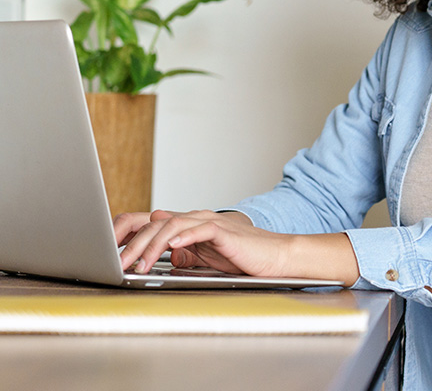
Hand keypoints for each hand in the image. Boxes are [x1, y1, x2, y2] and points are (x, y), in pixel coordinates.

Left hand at [113, 210, 359, 284]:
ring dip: (151, 246)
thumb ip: (182, 252)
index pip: (149, 223)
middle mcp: (194, 219)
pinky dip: (183, 237)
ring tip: (136, 264)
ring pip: (171, 225)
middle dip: (130, 243)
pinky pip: (200, 229)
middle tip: (115, 263)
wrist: (275, 257)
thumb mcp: (204, 258)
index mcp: (186, 225)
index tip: (104, 250)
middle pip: (154, 224)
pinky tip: (170, 248)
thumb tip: (160, 252)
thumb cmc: (243, 259)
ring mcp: (209, 223)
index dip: (125, 233)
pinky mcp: (224, 231)